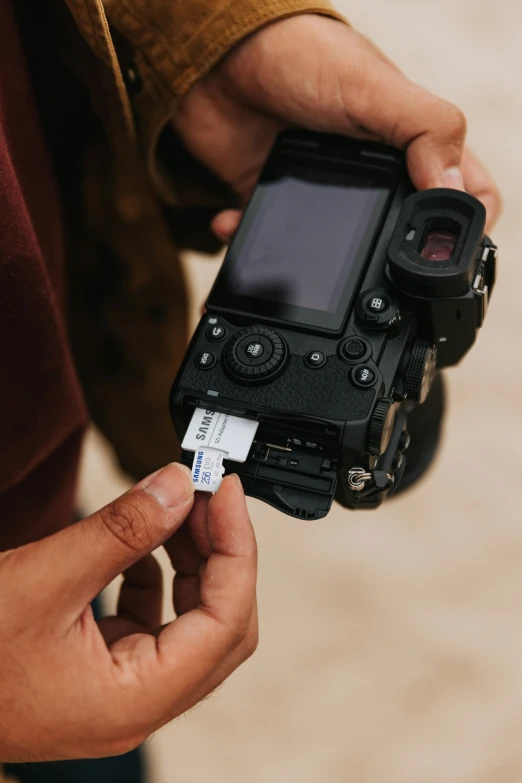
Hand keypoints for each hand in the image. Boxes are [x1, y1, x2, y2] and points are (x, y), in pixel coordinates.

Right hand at [0, 466, 256, 761]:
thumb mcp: (44, 578)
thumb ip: (122, 531)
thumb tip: (180, 486)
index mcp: (134, 700)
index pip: (226, 622)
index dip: (238, 549)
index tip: (226, 491)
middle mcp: (136, 704)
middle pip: (218, 624)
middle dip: (220, 551)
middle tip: (206, 492)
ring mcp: (119, 690)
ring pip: (189, 621)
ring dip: (191, 559)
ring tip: (178, 506)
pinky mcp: (100, 670)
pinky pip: (152, 620)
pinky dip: (158, 575)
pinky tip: (143, 543)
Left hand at [173, 15, 501, 239]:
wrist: (220, 59)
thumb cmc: (300, 56)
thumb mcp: (373, 88)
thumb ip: (423, 130)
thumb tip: (451, 189)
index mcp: (411, 144)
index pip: (462, 191)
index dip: (466, 225)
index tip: (446, 257)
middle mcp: (375, 174)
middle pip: (404, 234)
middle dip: (388, 264)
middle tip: (365, 279)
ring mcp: (328, 193)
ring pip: (339, 251)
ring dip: (315, 265)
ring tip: (296, 268)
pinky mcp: (281, 202)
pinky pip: (274, 241)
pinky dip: (248, 240)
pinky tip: (231, 225)